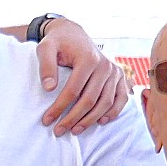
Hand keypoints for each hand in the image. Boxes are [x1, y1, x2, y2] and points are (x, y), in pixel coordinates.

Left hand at [37, 19, 128, 134]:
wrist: (73, 34)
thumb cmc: (58, 42)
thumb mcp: (45, 47)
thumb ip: (46, 66)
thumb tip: (49, 88)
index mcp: (88, 59)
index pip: (73, 91)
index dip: (59, 108)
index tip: (46, 120)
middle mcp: (105, 65)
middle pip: (89, 100)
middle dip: (73, 118)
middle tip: (58, 131)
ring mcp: (114, 71)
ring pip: (105, 102)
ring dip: (90, 120)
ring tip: (74, 130)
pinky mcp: (119, 76)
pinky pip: (121, 98)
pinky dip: (113, 111)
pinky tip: (101, 121)